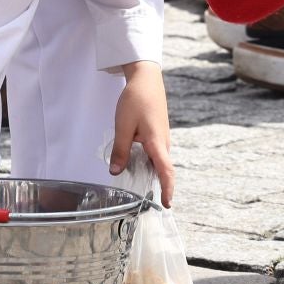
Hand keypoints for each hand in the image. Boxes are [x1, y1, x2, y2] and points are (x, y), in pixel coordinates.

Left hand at [109, 61, 174, 207]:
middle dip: (160, 186)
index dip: (168, 189)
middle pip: (164, 170)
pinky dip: (149, 163)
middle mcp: (163, 143)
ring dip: (153, 174)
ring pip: (159, 162)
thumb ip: (120, 150)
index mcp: (157, 142)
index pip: (166, 171)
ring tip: (141, 186)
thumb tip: (115, 172)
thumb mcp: (123, 126)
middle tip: (151, 201)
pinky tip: (137, 164)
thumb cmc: (136, 99)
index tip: (168, 204)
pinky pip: (156, 154)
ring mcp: (162, 138)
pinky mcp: (158, 134)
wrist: (146, 79)